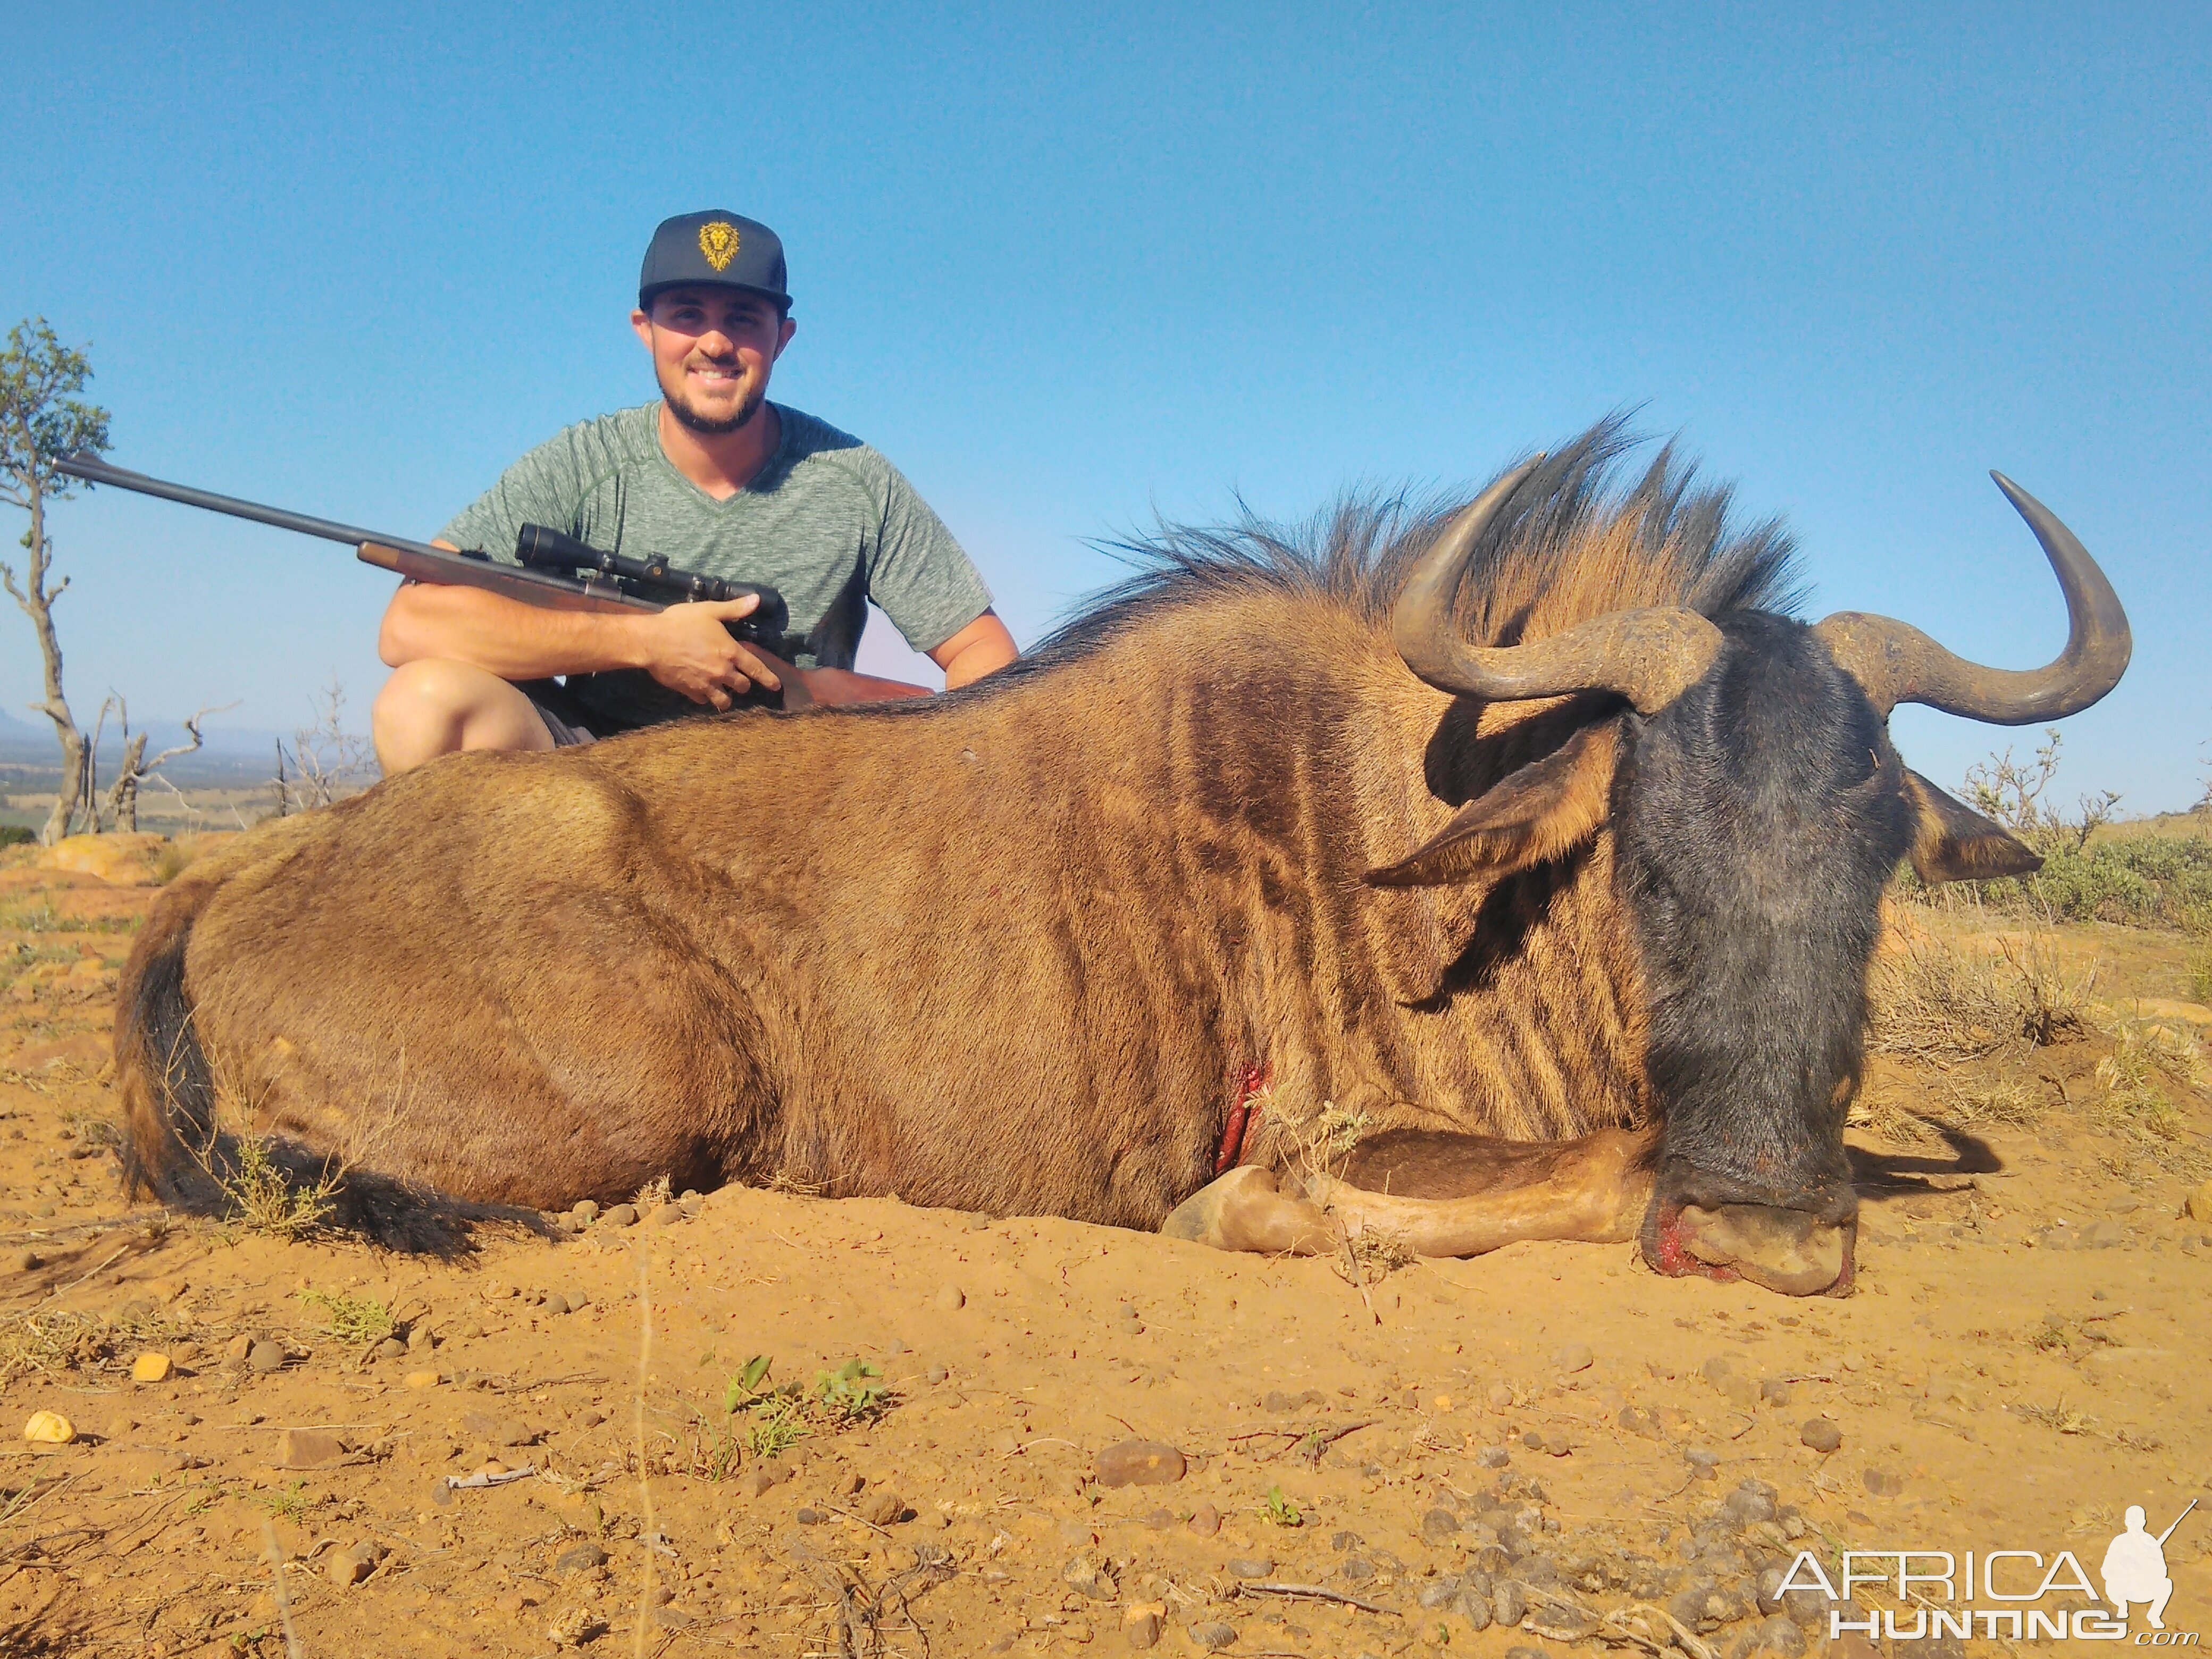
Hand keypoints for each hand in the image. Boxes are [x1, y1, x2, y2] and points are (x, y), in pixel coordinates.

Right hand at [635, 596, 780, 708]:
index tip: (776, 686)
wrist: (651, 641)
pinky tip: (702, 690)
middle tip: (739, 680)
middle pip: (742, 687)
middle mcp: (721, 671)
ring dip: (726, 696)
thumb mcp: (709, 610)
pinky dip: (705, 697)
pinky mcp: (690, 691)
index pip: (756, 669)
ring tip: (723, 691)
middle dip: (743, 684)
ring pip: (725, 700)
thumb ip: (734, 609)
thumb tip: (756, 600)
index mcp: (730, 652)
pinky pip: (704, 701)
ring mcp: (706, 684)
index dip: (768, 679)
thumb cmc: (679, 623)